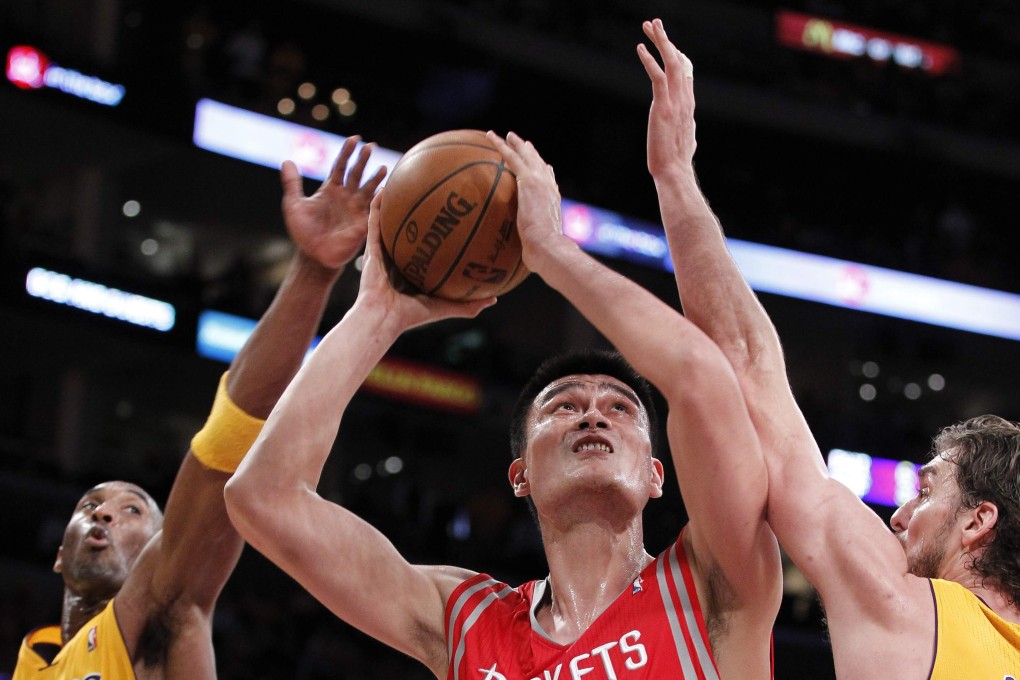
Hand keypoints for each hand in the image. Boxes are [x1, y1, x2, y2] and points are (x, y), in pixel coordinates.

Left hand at [281, 136, 386, 270]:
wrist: (313, 256)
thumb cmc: (303, 232)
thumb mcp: (293, 205)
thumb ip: (292, 183)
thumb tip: (287, 161)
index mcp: (330, 189)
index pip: (341, 166)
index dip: (347, 152)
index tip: (354, 139)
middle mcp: (346, 197)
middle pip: (357, 173)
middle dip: (363, 160)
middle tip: (370, 146)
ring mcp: (355, 209)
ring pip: (368, 189)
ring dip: (376, 179)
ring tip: (383, 167)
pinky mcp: (362, 224)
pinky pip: (374, 210)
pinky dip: (380, 201)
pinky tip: (386, 192)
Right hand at [356, 193, 494, 331]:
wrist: (384, 318)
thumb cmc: (411, 316)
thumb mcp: (445, 307)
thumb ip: (467, 303)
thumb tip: (494, 298)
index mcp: (413, 270)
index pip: (426, 247)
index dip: (436, 232)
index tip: (451, 216)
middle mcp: (398, 258)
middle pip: (409, 229)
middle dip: (417, 211)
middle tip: (432, 192)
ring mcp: (383, 251)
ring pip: (389, 220)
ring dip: (394, 201)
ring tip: (403, 180)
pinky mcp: (371, 248)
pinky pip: (373, 222)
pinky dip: (377, 205)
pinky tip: (383, 189)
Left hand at [484, 131, 563, 271]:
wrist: (547, 246)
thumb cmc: (545, 255)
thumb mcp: (538, 250)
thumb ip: (533, 250)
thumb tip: (530, 263)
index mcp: (553, 203)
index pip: (550, 184)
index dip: (545, 174)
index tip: (543, 168)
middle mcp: (549, 189)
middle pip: (540, 165)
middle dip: (532, 154)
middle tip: (524, 144)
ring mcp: (540, 182)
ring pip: (526, 156)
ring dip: (516, 144)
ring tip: (506, 136)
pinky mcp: (528, 180)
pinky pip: (512, 158)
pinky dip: (502, 146)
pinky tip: (491, 137)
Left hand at [637, 19, 696, 178]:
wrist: (674, 172)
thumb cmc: (677, 162)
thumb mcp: (686, 140)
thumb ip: (687, 130)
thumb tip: (690, 133)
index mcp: (688, 105)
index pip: (686, 72)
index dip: (677, 54)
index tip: (667, 43)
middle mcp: (685, 99)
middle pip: (679, 60)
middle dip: (667, 40)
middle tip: (654, 24)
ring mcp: (676, 102)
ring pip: (672, 62)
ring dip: (661, 41)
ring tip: (650, 25)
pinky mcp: (663, 108)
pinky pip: (658, 77)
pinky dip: (650, 60)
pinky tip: (640, 48)